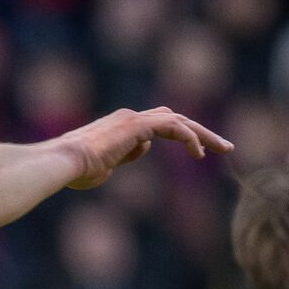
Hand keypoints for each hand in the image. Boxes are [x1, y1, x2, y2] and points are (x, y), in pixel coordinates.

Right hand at [62, 107, 232, 189]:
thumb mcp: (104, 167)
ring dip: (204, 134)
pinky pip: (172, 128)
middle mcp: (129, 117)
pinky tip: (199, 153)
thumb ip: (122, 157)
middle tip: (224, 146)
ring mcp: (133, 119)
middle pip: (174, 119)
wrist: (64, 163)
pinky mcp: (136, 125)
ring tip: (224, 149)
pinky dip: (189, 138)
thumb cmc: (75, 171)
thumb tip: (139, 151)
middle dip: (201, 132)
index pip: (159, 125)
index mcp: (121, 126)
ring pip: (178, 121)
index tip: (199, 152)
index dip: (182, 136)